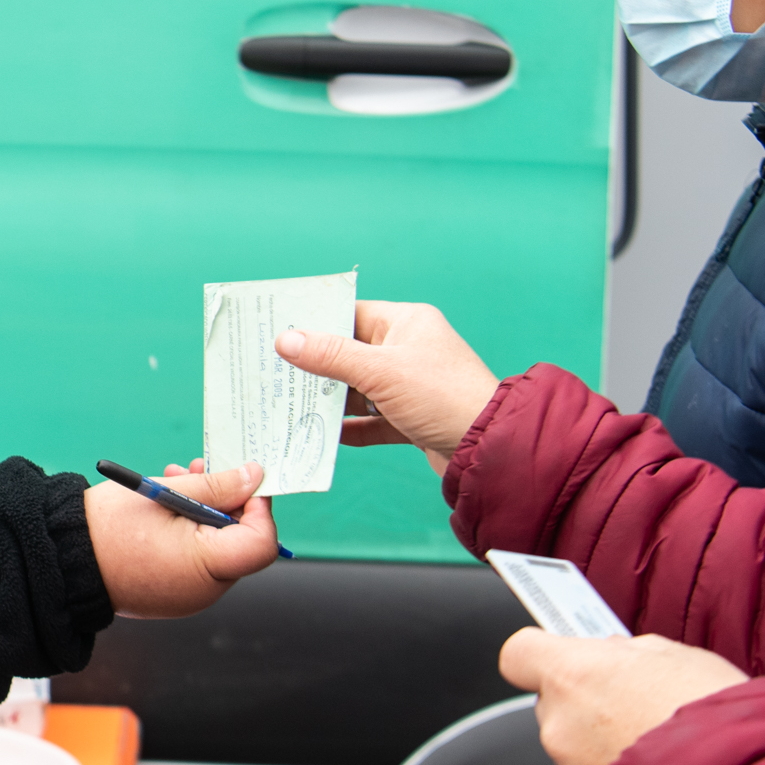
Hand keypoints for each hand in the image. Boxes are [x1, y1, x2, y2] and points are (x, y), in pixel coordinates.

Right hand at [84, 463, 277, 617]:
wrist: (63, 561)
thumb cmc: (107, 529)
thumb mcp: (166, 493)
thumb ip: (216, 486)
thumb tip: (254, 477)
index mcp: (206, 568)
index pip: (262, 542)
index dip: (259, 507)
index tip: (242, 479)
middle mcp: (205, 591)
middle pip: (240, 542)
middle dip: (227, 502)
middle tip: (201, 469)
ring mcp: (189, 597)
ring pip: (218, 549)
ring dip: (205, 511)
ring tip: (176, 481)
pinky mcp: (174, 594)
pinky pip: (197, 561)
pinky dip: (190, 533)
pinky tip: (167, 507)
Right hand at [274, 301, 501, 472]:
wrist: (489, 449)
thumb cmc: (442, 397)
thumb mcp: (380, 372)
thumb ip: (331, 356)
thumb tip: (286, 340)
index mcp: (407, 324)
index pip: (352, 315)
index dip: (316, 323)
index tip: (280, 332)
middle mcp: (409, 350)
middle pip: (351, 353)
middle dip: (316, 366)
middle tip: (276, 372)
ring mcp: (411, 386)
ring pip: (359, 389)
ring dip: (331, 400)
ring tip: (290, 404)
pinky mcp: (412, 419)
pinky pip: (372, 419)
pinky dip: (351, 427)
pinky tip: (324, 433)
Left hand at [498, 629, 744, 764]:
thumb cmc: (717, 720)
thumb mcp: (680, 659)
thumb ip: (632, 655)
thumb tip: (616, 656)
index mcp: (574, 675)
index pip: (520, 654)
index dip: (542, 654)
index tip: (565, 656)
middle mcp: (560, 726)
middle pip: (554, 706)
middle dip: (588, 705)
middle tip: (638, 708)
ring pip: (575, 753)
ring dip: (605, 751)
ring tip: (662, 753)